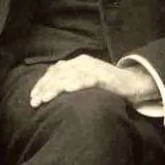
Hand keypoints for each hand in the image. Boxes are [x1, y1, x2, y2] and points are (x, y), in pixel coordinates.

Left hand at [29, 55, 159, 108]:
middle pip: (57, 73)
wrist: (132, 83)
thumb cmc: (107, 85)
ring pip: (69, 76)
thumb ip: (71, 83)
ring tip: (45, 99)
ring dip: (55, 88)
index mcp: (76, 62)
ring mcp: (92, 67)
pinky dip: (76, 83)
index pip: (54, 71)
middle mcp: (82, 62)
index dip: (42, 84)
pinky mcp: (103, 75)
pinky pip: (87, 79)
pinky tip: (67, 89)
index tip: (32, 97)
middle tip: (34, 102)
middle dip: (44, 88)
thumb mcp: (85, 82)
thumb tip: (51, 94)